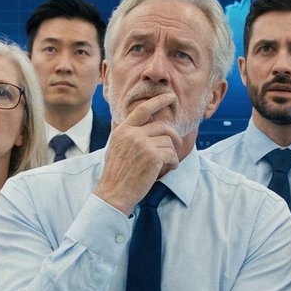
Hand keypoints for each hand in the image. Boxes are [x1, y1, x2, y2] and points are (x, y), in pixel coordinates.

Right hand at [94, 92, 182, 213]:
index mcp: (123, 130)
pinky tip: (170, 168)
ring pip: (168, 141)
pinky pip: (172, 154)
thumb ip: (131, 135)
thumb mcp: (118, 148)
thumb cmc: (117, 174)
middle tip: (176, 144)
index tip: (170, 97)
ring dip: (172, 153)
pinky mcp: (153, 157)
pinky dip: (174, 162)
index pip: (143, 109)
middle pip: (162, 127)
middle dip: (173, 136)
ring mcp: (142, 144)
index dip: (159, 101)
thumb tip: (150, 127)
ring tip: (168, 163)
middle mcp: (132, 134)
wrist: (114, 193)